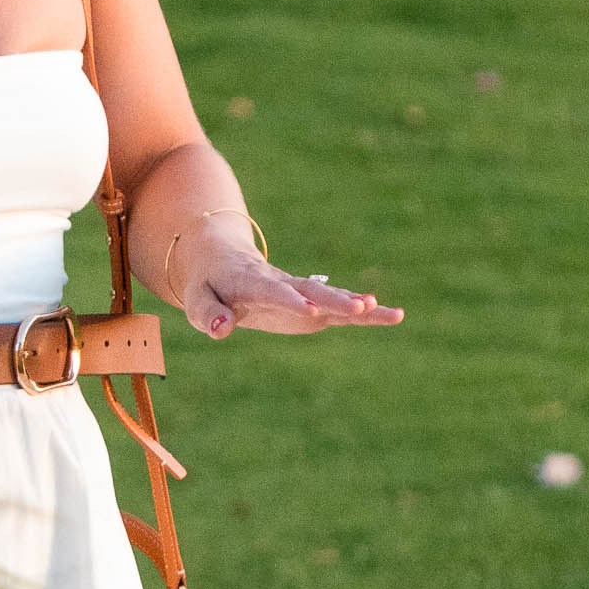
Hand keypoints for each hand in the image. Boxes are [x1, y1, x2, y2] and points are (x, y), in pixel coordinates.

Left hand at [174, 229, 404, 340]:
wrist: (223, 258)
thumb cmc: (208, 283)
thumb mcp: (197, 298)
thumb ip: (207, 314)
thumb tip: (220, 330)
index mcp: (251, 281)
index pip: (272, 290)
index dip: (289, 299)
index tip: (309, 309)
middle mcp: (281, 283)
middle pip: (311, 290)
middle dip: (336, 299)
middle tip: (363, 306)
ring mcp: (299, 293)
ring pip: (331, 297)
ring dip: (358, 305)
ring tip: (391, 313)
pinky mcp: (310, 305)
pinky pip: (337, 310)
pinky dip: (363, 313)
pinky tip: (391, 315)